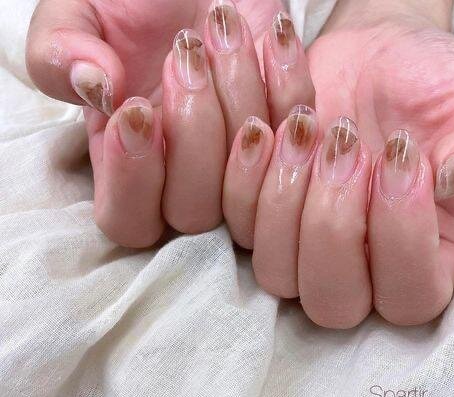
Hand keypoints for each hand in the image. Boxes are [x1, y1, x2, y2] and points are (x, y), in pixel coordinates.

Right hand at [26, 0, 315, 246]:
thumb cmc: (142, 0)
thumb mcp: (83, 11)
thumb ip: (58, 51)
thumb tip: (92, 86)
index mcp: (127, 164)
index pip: (128, 220)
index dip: (132, 181)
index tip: (138, 110)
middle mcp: (184, 179)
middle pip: (193, 214)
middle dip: (193, 134)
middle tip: (186, 55)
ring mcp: (238, 166)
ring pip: (250, 184)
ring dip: (240, 100)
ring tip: (223, 27)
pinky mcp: (284, 140)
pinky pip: (298, 140)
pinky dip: (288, 85)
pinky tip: (272, 37)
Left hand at [224, 0, 453, 326]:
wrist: (374, 59)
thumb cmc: (427, 87)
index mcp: (422, 258)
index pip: (408, 298)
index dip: (400, 238)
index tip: (398, 155)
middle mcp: (357, 267)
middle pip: (330, 302)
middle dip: (332, 224)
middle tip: (345, 145)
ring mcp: (300, 248)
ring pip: (275, 272)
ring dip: (284, 200)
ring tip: (303, 127)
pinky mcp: (259, 218)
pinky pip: (235, 226)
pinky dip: (243, 180)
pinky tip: (262, 129)